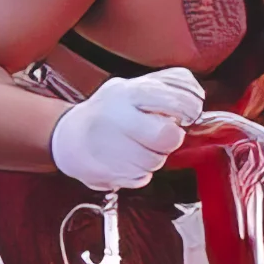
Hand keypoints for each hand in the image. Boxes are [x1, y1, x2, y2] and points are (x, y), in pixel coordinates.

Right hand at [49, 68, 201, 190]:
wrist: (68, 137)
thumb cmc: (109, 111)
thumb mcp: (135, 86)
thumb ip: (167, 86)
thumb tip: (195, 95)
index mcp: (129, 92)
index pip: (174, 100)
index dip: (189, 109)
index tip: (188, 114)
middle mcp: (117, 118)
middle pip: (167, 136)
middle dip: (172, 138)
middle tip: (165, 135)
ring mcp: (109, 147)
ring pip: (156, 161)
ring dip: (155, 157)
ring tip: (140, 147)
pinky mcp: (105, 172)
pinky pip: (140, 178)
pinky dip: (139, 172)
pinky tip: (127, 160)